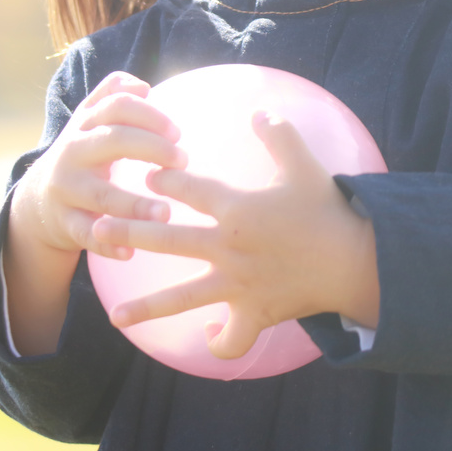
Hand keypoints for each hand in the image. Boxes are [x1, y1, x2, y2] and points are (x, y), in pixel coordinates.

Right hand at [10, 71, 186, 260]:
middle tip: (183, 160)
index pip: (116, 106)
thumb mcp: (87, 121)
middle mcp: (72, 152)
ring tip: (166, 213)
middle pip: (113, 141)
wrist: (36, 200)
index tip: (178, 131)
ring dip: (135, 205)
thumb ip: (111, 95)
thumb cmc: (79, 155)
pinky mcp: (64, 222)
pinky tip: (130, 251)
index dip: (148, 114)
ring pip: (102, 195)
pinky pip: (87, 235)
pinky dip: (108, 244)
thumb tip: (142, 85)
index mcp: (84, 125)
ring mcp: (66, 189)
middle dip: (151, 147)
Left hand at [90, 110, 379, 359]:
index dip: (164, 182)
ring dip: (145, 307)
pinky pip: (230, 337)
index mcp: (236, 208)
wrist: (355, 263)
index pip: (188, 190)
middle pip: (167, 239)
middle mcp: (227, 247)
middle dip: (128, 233)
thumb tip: (259, 109)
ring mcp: (237, 284)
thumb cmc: (328, 212)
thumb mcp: (305, 166)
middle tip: (96, 231)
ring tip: (114, 316)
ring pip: (182, 297)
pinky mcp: (253, 313)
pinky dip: (218, 341)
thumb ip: (279, 135)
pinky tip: (208, 336)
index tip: (147, 178)